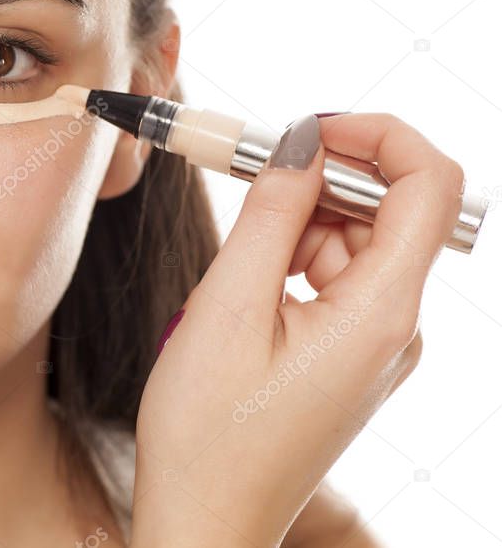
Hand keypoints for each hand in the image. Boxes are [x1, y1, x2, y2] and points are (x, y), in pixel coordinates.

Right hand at [129, 113, 464, 546]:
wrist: (206, 517)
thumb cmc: (208, 430)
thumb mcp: (226, 308)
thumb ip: (270, 214)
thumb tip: (303, 142)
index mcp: (380, 314)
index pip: (431, 186)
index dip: (379, 135)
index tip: (310, 128)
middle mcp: (397, 327)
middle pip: (388, 210)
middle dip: (320, 182)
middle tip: (247, 182)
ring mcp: (377, 344)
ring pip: (356, 241)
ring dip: (298, 227)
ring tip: (234, 268)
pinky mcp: (351, 354)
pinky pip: (338, 279)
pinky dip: (294, 262)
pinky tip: (248, 292)